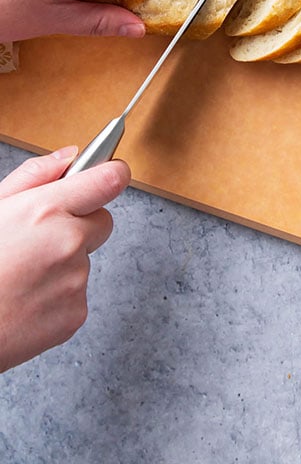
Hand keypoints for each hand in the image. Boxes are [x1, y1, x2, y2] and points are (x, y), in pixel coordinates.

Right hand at [0, 147, 130, 372]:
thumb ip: (33, 178)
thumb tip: (70, 156)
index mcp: (45, 211)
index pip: (109, 180)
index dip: (110, 175)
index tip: (110, 174)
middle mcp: (68, 243)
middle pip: (102, 222)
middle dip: (79, 226)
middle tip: (38, 241)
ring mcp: (75, 280)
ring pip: (84, 261)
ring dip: (62, 264)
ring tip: (20, 276)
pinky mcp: (76, 313)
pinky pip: (76, 294)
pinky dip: (56, 297)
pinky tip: (24, 300)